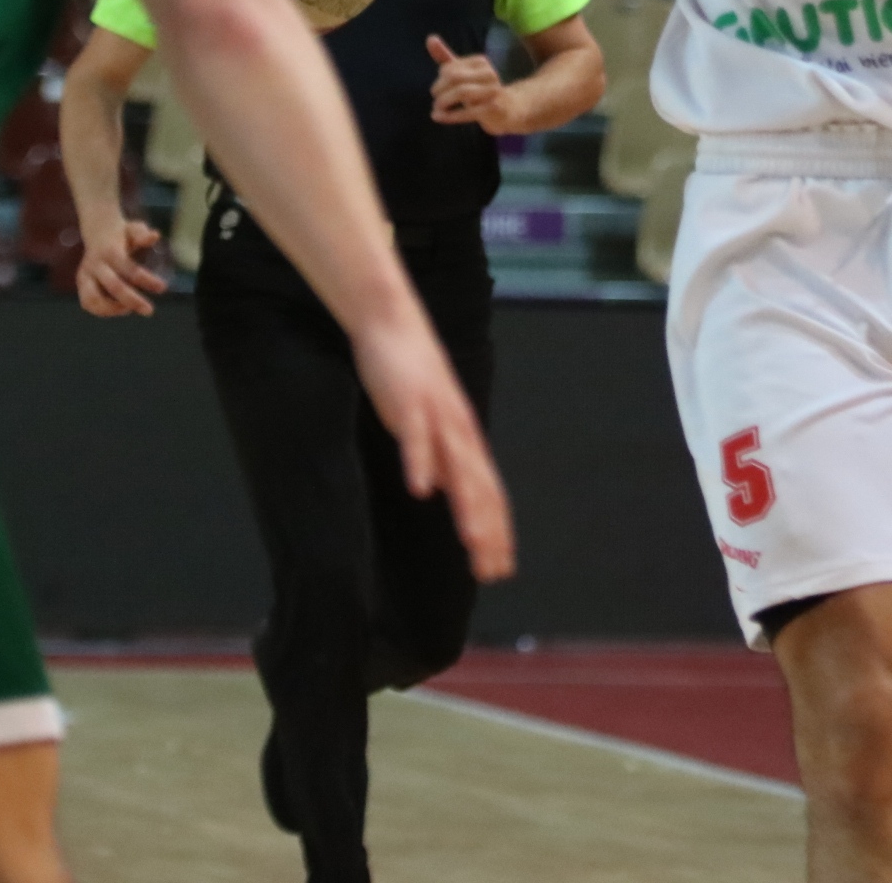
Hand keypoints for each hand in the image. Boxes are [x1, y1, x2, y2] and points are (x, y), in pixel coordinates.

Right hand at [75, 219, 166, 317]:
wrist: (99, 232)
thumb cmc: (123, 234)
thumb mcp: (133, 229)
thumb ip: (142, 234)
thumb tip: (155, 236)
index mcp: (110, 251)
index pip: (128, 268)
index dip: (146, 280)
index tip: (163, 288)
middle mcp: (95, 264)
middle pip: (113, 286)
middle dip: (132, 301)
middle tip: (149, 311)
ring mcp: (85, 275)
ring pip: (93, 299)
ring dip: (113, 309)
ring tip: (130, 310)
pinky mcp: (81, 284)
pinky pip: (87, 303)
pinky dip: (102, 311)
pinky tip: (119, 309)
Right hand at [351, 317, 515, 580]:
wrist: (392, 321)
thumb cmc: (409, 374)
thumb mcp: (428, 422)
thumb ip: (438, 454)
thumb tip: (440, 489)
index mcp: (464, 437)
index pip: (489, 492)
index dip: (496, 530)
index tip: (499, 568)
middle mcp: (460, 429)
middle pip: (481, 487)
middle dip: (488, 531)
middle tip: (492, 570)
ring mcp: (438, 415)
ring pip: (458, 467)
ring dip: (466, 506)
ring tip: (471, 542)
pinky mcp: (410, 400)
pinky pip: (417, 437)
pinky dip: (421, 463)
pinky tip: (421, 491)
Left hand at [428, 35, 519, 134]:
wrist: (511, 110)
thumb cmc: (483, 90)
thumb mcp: (464, 73)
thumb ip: (447, 57)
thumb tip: (430, 38)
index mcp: (481, 62)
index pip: (450, 67)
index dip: (440, 79)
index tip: (440, 88)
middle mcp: (489, 73)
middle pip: (454, 77)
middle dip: (439, 89)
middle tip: (436, 99)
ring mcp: (493, 91)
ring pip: (461, 92)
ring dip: (443, 101)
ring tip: (436, 109)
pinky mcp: (494, 108)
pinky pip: (468, 112)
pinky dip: (449, 115)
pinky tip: (438, 117)